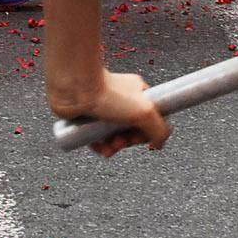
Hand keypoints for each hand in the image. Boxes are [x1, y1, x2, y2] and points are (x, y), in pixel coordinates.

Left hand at [54, 68, 171, 155]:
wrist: (76, 90)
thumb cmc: (109, 94)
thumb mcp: (145, 113)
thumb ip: (160, 130)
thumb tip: (159, 144)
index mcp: (138, 94)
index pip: (150, 119)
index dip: (147, 133)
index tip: (143, 137)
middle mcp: (121, 100)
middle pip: (131, 130)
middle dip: (128, 141)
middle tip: (123, 142)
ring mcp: (104, 110)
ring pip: (113, 137)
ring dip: (114, 147)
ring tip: (110, 146)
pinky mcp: (88, 118)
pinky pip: (96, 138)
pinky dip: (99, 146)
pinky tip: (98, 146)